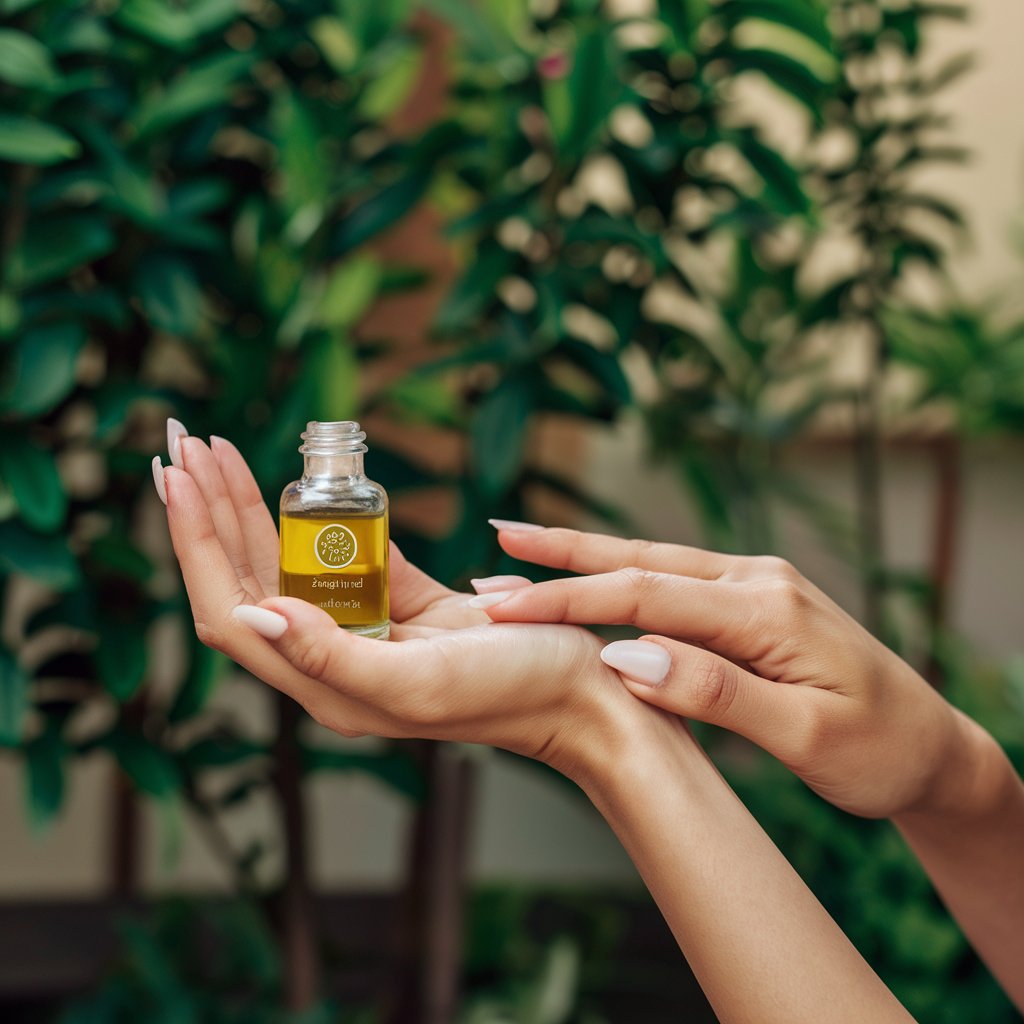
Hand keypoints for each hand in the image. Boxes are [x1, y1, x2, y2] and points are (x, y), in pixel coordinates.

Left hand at [154, 434, 649, 779]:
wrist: (582, 693)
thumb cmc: (515, 690)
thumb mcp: (423, 680)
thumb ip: (335, 658)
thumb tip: (257, 613)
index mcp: (328, 684)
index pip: (232, 610)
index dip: (197, 545)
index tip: (178, 476)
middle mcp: (335, 657)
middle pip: (250, 578)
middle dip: (211, 511)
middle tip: (186, 443)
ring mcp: (368, 629)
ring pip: (291, 562)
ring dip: (252, 506)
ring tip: (219, 452)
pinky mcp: (403, 604)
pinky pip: (350, 553)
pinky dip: (322, 515)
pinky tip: (301, 483)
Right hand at [471, 524, 998, 820]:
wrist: (934, 743)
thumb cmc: (879, 749)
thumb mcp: (808, 738)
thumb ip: (718, 694)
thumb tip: (627, 657)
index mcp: (766, 612)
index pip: (646, 596)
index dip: (568, 599)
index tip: (502, 603)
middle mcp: (756, 580)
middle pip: (641, 559)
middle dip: (562, 553)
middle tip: (495, 543)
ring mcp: (755, 583)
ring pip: (653, 561)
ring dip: (585, 555)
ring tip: (522, 546)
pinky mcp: (752, 598)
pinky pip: (674, 578)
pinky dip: (621, 573)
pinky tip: (591, 571)